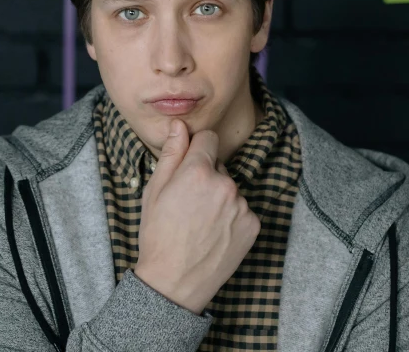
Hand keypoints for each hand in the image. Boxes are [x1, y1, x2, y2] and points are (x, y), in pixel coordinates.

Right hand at [134, 118, 260, 314]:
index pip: (208, 138)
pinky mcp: (253, 225)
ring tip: (200, 223)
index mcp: (198, 170)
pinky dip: (231, 218)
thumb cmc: (158, 235)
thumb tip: (179, 125)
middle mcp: (225, 184)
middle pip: (218, 166)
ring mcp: (241, 205)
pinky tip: (214, 234)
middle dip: (206, 176)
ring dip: (219, 198)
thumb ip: (171, 153)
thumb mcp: (155, 190)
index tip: (189, 166)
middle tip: (188, 203)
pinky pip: (242, 210)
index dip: (196, 149)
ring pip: (230, 189)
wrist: (174, 284)